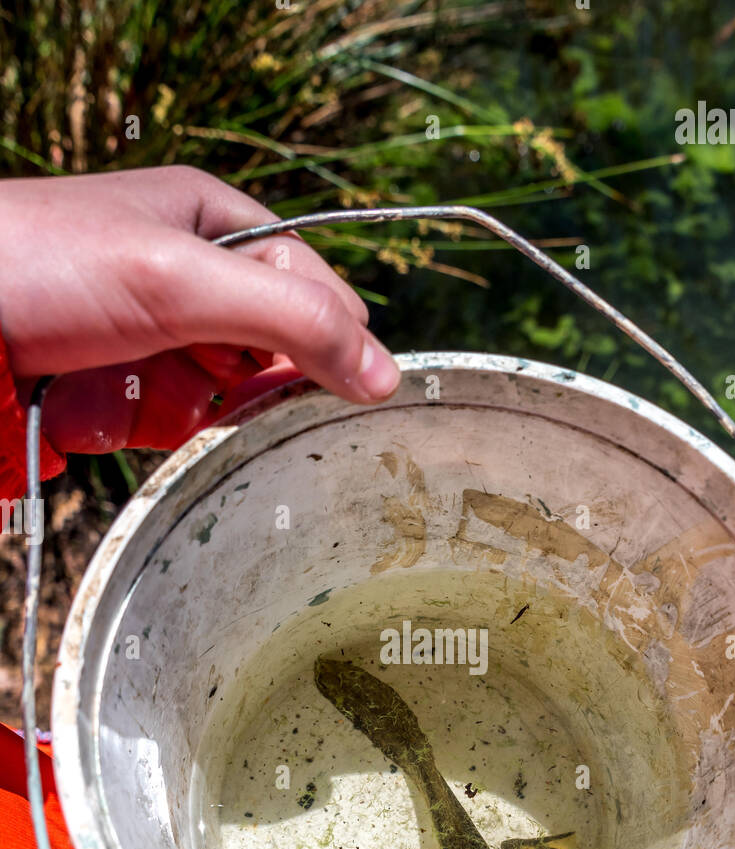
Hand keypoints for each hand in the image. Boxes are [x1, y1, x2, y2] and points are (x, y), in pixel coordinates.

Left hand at [0, 167, 399, 452]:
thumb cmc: (38, 263)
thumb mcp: (180, 279)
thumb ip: (291, 320)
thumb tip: (382, 372)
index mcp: (211, 224)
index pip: (310, 288)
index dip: (328, 339)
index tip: (345, 389)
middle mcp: (185, 279)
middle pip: (261, 357)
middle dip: (224, 382)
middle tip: (191, 373)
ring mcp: (147, 336)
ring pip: (207, 401)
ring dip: (158, 405)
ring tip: (101, 375)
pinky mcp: (112, 386)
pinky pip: (152, 424)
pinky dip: (116, 422)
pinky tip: (72, 399)